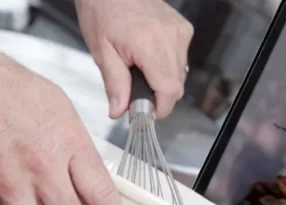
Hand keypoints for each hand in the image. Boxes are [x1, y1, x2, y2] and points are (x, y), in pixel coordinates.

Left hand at [76, 0, 193, 119]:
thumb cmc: (102, 10)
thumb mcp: (102, 52)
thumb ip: (114, 85)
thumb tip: (119, 111)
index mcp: (149, 44)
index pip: (169, 90)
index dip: (160, 108)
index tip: (147, 113)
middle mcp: (170, 37)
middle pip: (176, 86)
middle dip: (157, 94)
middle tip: (135, 89)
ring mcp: (179, 32)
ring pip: (180, 74)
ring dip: (162, 79)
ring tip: (140, 66)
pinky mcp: (183, 29)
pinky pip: (181, 59)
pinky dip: (167, 64)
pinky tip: (150, 54)